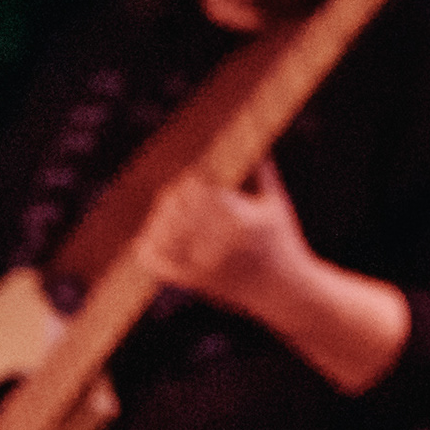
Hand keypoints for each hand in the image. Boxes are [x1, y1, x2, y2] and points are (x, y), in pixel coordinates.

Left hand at [129, 159, 315, 327]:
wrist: (285, 292)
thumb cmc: (283, 242)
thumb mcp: (277, 205)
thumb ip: (262, 172)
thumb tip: (250, 137)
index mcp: (241, 220)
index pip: (201, 192)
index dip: (189, 181)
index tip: (189, 177)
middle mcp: (221, 243)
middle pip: (179, 212)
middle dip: (172, 199)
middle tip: (172, 192)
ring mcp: (207, 265)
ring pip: (165, 237)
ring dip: (159, 221)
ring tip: (162, 212)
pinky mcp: (197, 283)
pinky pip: (163, 266)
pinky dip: (149, 252)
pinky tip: (144, 239)